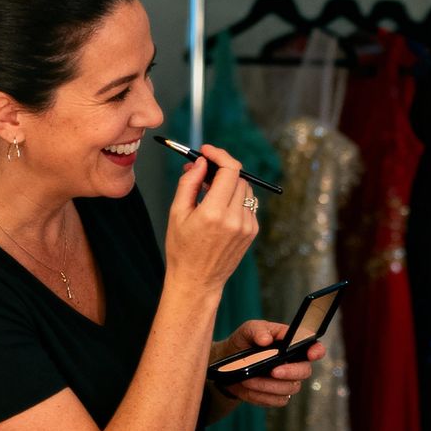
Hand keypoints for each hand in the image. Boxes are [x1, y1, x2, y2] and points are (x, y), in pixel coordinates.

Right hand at [164, 144, 257, 301]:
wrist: (198, 280)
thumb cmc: (182, 248)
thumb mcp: (177, 213)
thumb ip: (189, 183)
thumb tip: (200, 162)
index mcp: (214, 213)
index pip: (230, 170)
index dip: (219, 154)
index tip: (207, 150)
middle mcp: (235, 218)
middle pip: (238, 177)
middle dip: (221, 169)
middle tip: (202, 170)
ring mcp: (247, 226)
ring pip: (245, 189)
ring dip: (229, 183)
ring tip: (209, 190)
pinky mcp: (252, 232)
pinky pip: (248, 204)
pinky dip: (235, 199)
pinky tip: (219, 207)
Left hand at [211, 319, 326, 407]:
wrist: (230, 364)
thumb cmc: (245, 342)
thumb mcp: (248, 330)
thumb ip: (258, 330)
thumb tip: (265, 339)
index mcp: (293, 344)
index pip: (314, 347)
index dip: (317, 351)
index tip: (311, 354)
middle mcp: (295, 363)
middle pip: (305, 371)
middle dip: (290, 372)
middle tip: (273, 371)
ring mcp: (288, 382)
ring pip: (289, 389)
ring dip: (267, 385)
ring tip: (248, 379)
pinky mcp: (278, 396)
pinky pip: (277, 400)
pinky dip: (261, 395)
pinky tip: (248, 387)